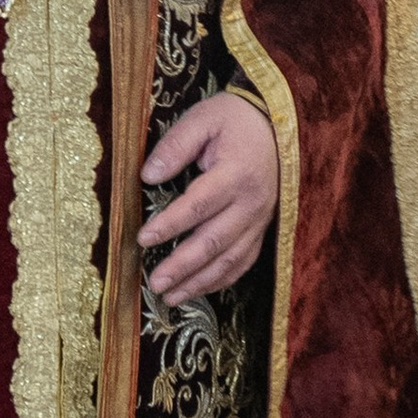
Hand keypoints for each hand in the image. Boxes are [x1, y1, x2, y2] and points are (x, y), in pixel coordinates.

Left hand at [141, 89, 280, 305]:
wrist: (275, 124)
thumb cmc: (233, 120)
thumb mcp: (203, 119)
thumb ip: (176, 146)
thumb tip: (148, 176)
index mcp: (236, 173)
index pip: (198, 205)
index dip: (170, 224)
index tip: (142, 238)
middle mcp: (251, 203)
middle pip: (213, 241)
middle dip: (182, 265)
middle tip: (154, 282)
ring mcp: (259, 220)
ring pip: (229, 259)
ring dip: (199, 281)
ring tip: (170, 297)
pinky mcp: (261, 229)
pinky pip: (243, 261)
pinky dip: (221, 280)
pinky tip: (198, 290)